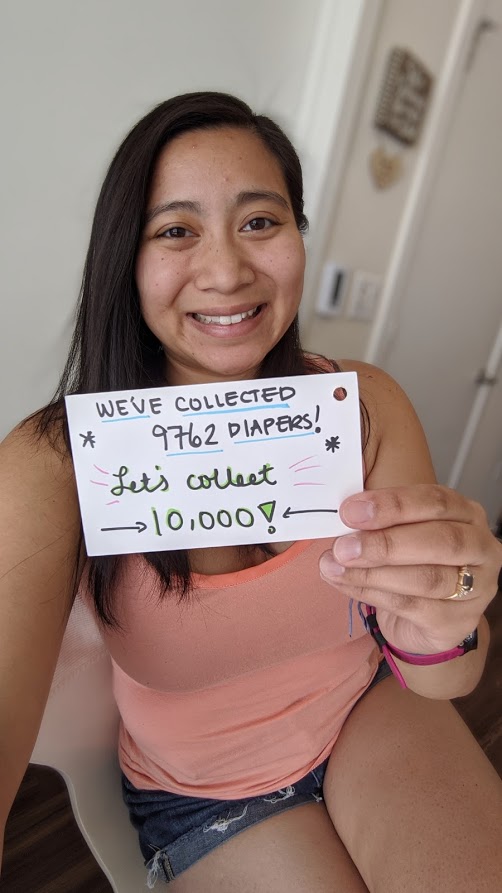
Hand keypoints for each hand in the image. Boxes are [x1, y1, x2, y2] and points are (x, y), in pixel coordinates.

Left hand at [319, 484, 501, 654]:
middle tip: (343, 548)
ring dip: (373, 573)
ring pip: (426, 579)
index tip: (351, 511)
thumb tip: (344, 518)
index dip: (392, 505)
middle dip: (385, 544)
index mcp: (466, 513)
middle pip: (440, 541)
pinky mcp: (458, 621)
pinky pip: (412, 607)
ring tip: (335, 567)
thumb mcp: (399, 532)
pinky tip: (345, 585)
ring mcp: (476, 588)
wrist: (424, 618)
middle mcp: (481, 548)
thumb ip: (378, 522)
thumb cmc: (412, 562)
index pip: (436, 501)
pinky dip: (372, 594)